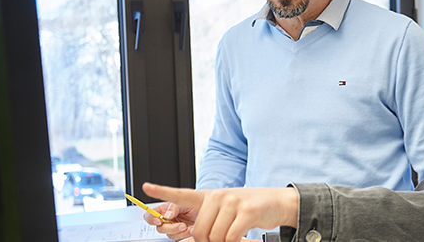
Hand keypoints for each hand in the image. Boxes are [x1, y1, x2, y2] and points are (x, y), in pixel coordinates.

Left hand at [143, 182, 300, 241]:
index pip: (181, 193)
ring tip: (233, 236)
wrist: (277, 203)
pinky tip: (241, 236)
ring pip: (215, 236)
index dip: (162, 192)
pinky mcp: (247, 211)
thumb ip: (209, 221)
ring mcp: (233, 202)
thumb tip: (196, 238)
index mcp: (209, 196)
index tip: (146, 187)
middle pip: (200, 231)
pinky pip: (231, 237)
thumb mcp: (226, 211)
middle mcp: (218, 196)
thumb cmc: (248, 210)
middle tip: (220, 240)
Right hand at [144, 201, 196, 240]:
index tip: (158, 220)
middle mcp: (167, 220)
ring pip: (170, 235)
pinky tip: (191, 230)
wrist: (208, 211)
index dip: (151, 219)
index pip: (150, 215)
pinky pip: (179, 239)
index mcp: (164, 210)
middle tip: (181, 225)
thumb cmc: (194, 203)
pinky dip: (186, 235)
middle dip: (170, 228)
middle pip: (160, 228)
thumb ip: (173, 207)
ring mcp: (174, 228)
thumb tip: (167, 215)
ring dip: (180, 232)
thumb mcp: (184, 201)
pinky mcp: (181, 235)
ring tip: (188, 226)